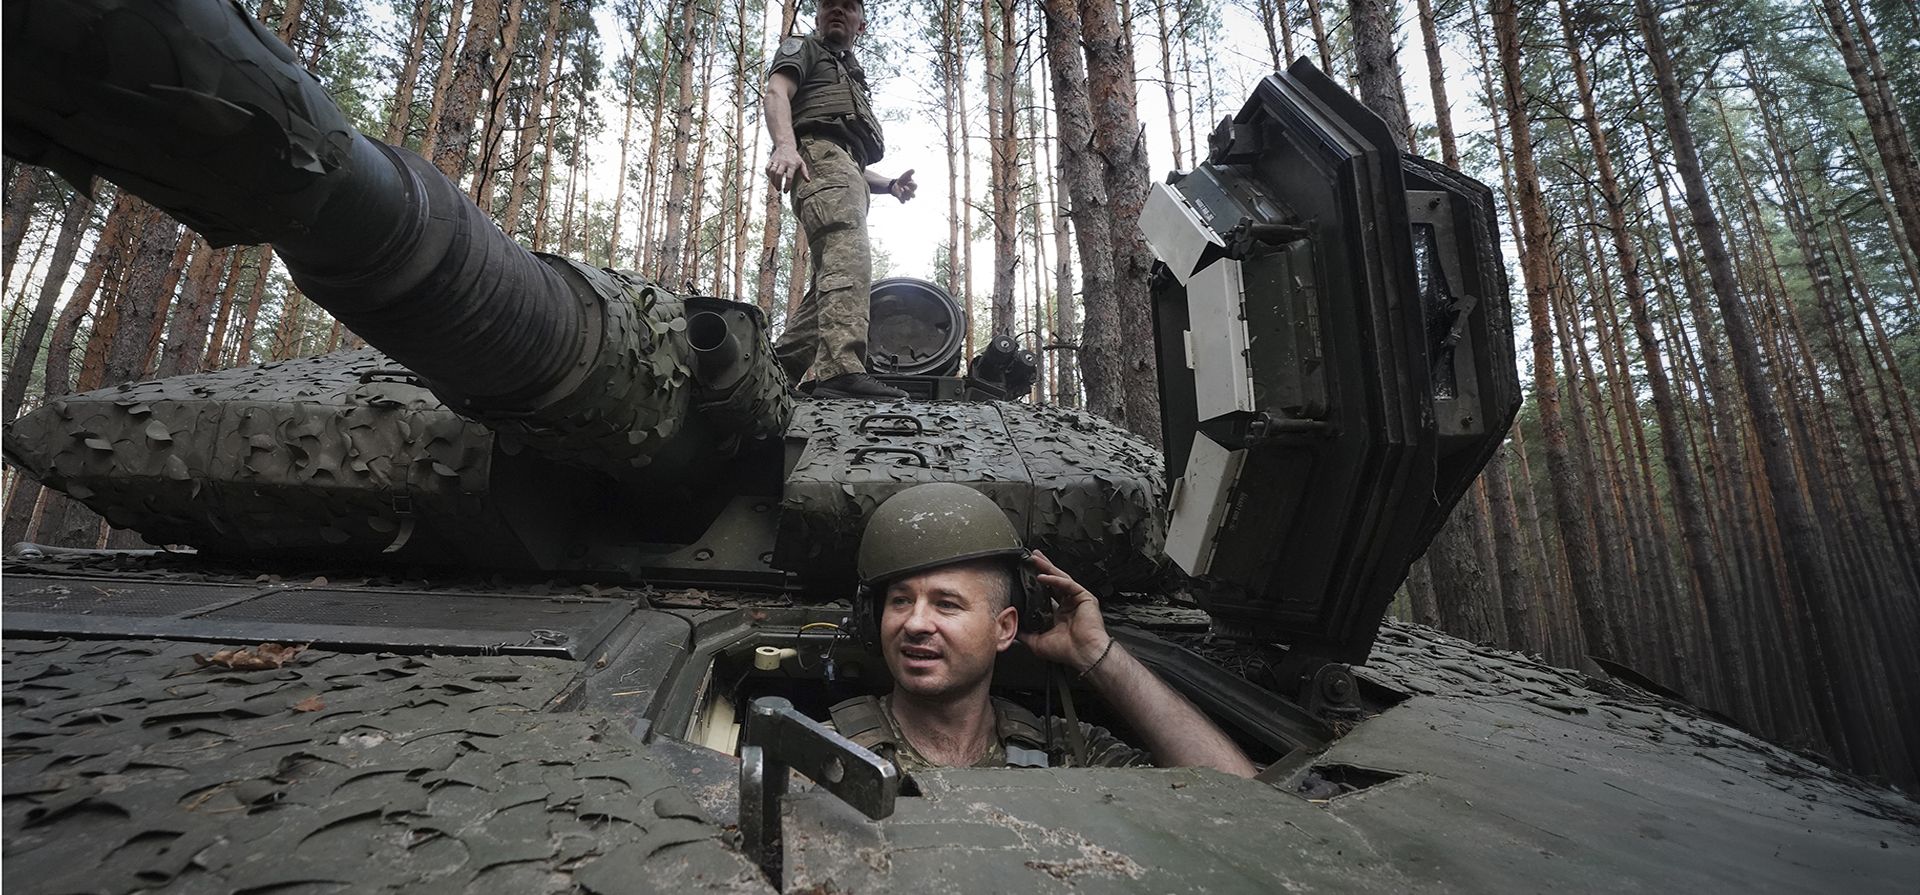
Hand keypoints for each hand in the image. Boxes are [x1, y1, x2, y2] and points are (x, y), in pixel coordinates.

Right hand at [767, 144, 810, 192]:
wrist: (786, 146)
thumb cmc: (795, 157)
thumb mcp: (802, 163)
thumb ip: (804, 172)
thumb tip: (808, 181)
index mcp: (792, 164)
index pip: (789, 177)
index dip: (787, 185)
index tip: (785, 191)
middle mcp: (783, 162)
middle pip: (778, 174)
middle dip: (777, 183)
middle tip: (779, 189)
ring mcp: (776, 161)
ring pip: (772, 171)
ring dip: (772, 180)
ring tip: (775, 185)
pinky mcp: (771, 160)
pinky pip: (767, 168)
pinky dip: (768, 174)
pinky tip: (771, 178)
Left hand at [888, 169, 916, 202]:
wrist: (895, 184)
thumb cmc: (902, 180)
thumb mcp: (905, 175)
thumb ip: (909, 173)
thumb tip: (913, 170)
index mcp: (913, 186)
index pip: (915, 186)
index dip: (912, 184)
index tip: (908, 182)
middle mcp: (911, 192)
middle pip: (913, 196)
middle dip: (909, 192)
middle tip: (905, 187)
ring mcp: (906, 196)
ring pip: (908, 199)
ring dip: (904, 194)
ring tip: (900, 189)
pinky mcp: (902, 199)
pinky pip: (903, 202)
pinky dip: (900, 199)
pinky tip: (898, 195)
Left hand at [1018, 550, 1111, 672]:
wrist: (1084, 654)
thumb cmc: (1066, 651)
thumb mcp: (1037, 643)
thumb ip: (1025, 634)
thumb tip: (1012, 629)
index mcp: (1060, 615)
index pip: (1047, 593)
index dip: (1037, 583)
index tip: (1026, 575)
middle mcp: (1069, 605)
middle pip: (1054, 581)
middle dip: (1042, 567)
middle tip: (1031, 557)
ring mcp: (1077, 600)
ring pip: (1060, 579)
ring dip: (1047, 567)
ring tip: (1035, 558)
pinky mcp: (1085, 597)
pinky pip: (1068, 584)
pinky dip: (1055, 579)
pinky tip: (1043, 575)